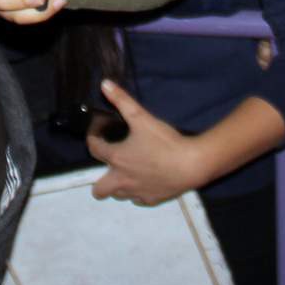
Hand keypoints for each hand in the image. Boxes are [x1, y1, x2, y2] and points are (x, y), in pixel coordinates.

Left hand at [88, 81, 202, 206]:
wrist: (192, 165)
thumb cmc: (165, 142)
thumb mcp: (142, 117)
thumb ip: (122, 101)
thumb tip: (104, 84)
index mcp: (117, 158)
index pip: (94, 150)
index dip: (92, 139)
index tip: (97, 133)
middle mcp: (122, 179)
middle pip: (99, 189)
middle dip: (99, 180)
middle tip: (111, 164)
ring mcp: (137, 192)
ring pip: (118, 195)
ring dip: (118, 186)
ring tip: (127, 172)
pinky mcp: (152, 200)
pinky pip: (138, 199)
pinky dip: (137, 192)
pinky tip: (146, 181)